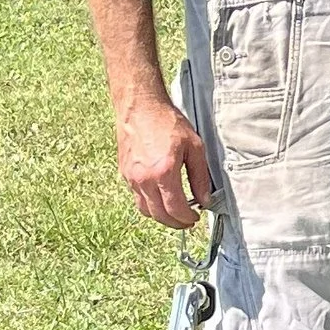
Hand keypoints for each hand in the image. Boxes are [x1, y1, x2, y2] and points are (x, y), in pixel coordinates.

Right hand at [119, 95, 213, 228]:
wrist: (140, 106)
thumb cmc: (167, 122)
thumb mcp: (194, 146)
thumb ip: (200, 176)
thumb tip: (204, 199)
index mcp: (163, 172)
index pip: (175, 209)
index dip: (187, 218)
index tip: (195, 218)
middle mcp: (144, 179)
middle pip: (159, 215)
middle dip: (175, 223)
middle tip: (187, 221)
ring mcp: (131, 177)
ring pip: (145, 210)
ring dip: (161, 216)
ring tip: (174, 212)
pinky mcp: (124, 173)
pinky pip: (137, 197)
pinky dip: (149, 204)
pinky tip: (160, 197)